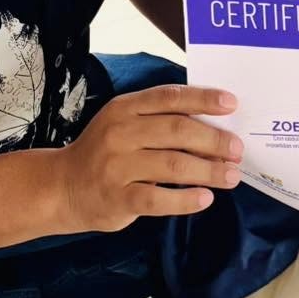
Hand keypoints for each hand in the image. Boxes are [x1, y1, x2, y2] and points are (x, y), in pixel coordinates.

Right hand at [58, 84, 241, 230]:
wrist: (62, 187)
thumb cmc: (105, 153)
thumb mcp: (125, 125)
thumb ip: (160, 121)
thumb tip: (215, 127)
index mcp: (124, 109)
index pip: (169, 98)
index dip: (203, 99)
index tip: (232, 103)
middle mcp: (120, 133)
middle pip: (177, 131)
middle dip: (214, 140)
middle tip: (237, 149)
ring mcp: (117, 166)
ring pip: (173, 165)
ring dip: (208, 171)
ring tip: (231, 176)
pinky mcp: (117, 198)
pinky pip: (158, 199)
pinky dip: (185, 200)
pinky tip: (205, 199)